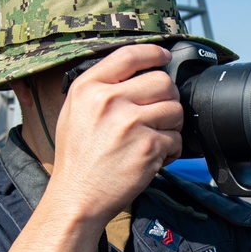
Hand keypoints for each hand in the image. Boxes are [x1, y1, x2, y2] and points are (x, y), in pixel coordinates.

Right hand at [50, 44, 183, 223]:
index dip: (154, 53)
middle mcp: (109, 100)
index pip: (129, 55)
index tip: (165, 57)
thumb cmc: (78, 158)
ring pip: (175, 110)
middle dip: (168, 98)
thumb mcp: (74, 112)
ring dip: (172, 126)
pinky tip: (153, 158)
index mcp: (89, 87)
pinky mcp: (148, 146)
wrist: (77, 197)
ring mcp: (130, 123)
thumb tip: (137, 73)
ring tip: (154, 139)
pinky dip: (171, 150)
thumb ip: (101, 88)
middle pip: (162, 81)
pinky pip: (176, 139)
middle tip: (159, 115)